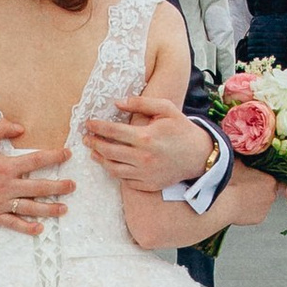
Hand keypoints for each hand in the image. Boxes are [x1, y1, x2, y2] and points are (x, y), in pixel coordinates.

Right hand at [0, 111, 73, 234]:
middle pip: (39, 187)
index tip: (67, 155)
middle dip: (59, 187)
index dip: (55, 157)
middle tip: (73, 186)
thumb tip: (21, 128)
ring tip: (64, 208)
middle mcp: (6, 186)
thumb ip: (1, 128)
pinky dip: (26, 228)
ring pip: (30, 208)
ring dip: (49, 209)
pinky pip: (12, 223)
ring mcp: (0, 202)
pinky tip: (39, 229)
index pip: (37, 160)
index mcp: (5, 166)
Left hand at [83, 98, 220, 190]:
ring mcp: (144, 173)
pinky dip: (114, 171)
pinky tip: (110, 163)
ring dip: (99, 159)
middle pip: (108, 150)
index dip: (97, 127)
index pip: (113, 131)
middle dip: (93, 143)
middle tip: (86, 138)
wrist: (200, 156)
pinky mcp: (147, 185)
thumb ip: (141, 103)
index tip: (88, 123)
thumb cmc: (182, 129)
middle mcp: (143, 157)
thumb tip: (117, 102)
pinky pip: (124, 180)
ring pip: (112, 168)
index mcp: (146, 137)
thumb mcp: (166, 109)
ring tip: (93, 151)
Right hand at [225, 164, 281, 226]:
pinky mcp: (259, 219)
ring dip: (254, 200)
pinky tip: (239, 207)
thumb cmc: (228, 182)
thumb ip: (243, 159)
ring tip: (239, 198)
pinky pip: (256, 214)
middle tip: (244, 187)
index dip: (259, 178)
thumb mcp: (236, 162)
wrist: (222, 203)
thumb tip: (241, 158)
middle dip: (258, 190)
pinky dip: (249, 211)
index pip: (270, 178)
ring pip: (262, 203)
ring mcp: (266, 208)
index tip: (251, 178)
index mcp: (269, 180)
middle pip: (268, 191)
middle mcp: (272, 195)